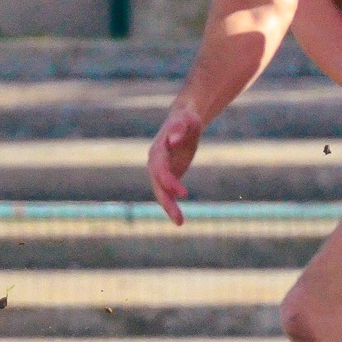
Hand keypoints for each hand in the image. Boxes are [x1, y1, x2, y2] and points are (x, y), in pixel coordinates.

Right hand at [147, 107, 204, 225]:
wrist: (184, 120)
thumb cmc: (186, 119)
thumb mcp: (186, 121)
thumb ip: (179, 129)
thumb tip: (173, 141)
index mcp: (157, 150)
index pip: (160, 169)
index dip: (169, 182)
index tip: (184, 193)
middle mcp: (155, 162)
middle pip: (158, 185)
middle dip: (167, 202)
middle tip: (179, 219)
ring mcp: (159, 170)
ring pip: (161, 192)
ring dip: (169, 207)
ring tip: (180, 223)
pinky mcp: (167, 175)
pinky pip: (167, 192)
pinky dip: (172, 204)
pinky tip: (179, 219)